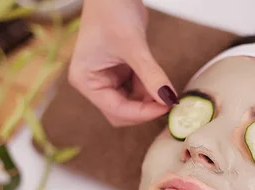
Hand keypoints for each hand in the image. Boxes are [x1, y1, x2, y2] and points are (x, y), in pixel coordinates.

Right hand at [68, 0, 177, 126]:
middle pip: (121, 112)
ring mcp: (105, 78)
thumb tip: (169, 99)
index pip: (116, 110)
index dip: (142, 112)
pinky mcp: (118, 72)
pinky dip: (148, 89)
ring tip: (165, 88)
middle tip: (168, 101)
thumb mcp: (134, 47)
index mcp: (85, 80)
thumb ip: (151, 76)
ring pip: (130, 103)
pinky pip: (135, 90)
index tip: (166, 106)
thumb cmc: (112, 11)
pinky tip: (159, 82)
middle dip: (144, 109)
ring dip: (148, 100)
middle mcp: (92, 83)